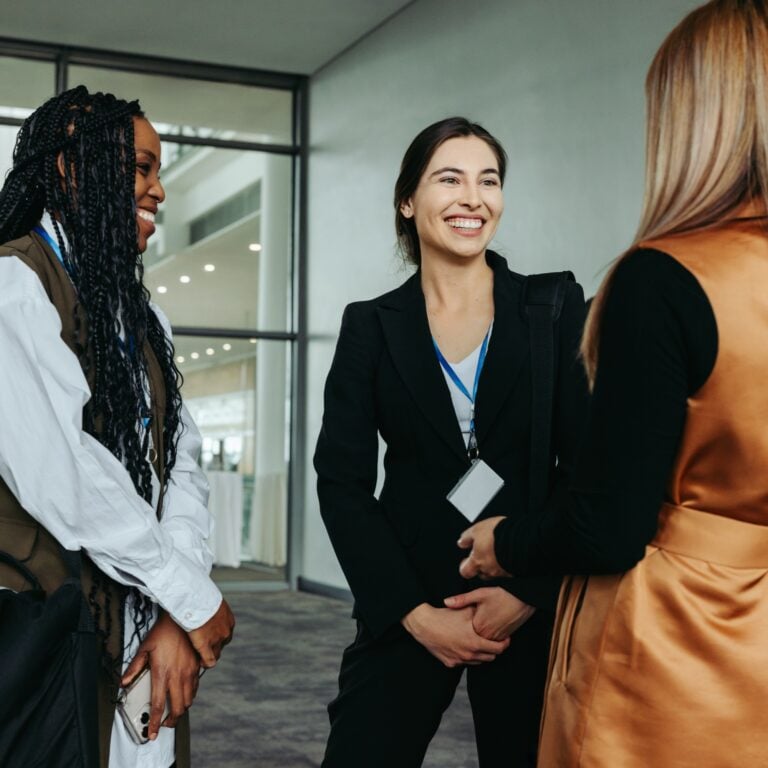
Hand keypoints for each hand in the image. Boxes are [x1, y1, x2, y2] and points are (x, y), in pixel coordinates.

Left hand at [121, 611, 200, 739]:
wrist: (183, 618)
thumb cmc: (163, 632)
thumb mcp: (145, 648)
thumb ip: (134, 667)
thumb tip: (123, 682)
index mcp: (162, 674)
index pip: (158, 706)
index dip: (155, 723)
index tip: (152, 733)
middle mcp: (178, 676)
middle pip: (178, 708)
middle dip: (171, 721)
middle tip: (164, 724)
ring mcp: (189, 672)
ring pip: (189, 700)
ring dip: (181, 709)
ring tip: (173, 710)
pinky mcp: (197, 666)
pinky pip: (195, 688)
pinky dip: (190, 696)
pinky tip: (183, 694)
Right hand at [186, 598, 234, 667]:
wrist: (196, 598)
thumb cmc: (200, 596)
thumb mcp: (211, 600)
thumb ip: (210, 608)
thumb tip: (203, 606)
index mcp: (228, 620)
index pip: (225, 633)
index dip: (216, 637)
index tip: (209, 638)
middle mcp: (226, 631)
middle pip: (222, 644)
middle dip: (214, 646)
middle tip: (203, 647)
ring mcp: (217, 639)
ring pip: (216, 653)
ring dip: (209, 655)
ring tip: (200, 656)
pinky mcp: (206, 646)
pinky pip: (209, 660)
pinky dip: (206, 663)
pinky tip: (200, 662)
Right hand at [400, 602, 509, 667]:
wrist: (424, 625)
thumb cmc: (445, 617)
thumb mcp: (465, 611)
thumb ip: (480, 613)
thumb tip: (491, 611)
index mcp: (475, 643)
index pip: (498, 649)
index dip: (505, 644)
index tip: (506, 639)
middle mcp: (469, 655)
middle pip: (490, 658)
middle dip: (494, 649)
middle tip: (493, 640)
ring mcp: (459, 661)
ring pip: (478, 662)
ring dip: (481, 654)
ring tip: (479, 643)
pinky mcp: (450, 663)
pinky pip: (464, 663)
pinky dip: (467, 657)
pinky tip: (464, 646)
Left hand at [444, 588, 534, 640]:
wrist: (523, 599)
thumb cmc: (502, 595)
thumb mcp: (479, 594)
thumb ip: (461, 600)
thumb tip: (446, 602)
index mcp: (478, 626)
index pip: (464, 635)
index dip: (459, 629)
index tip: (455, 625)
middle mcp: (487, 636)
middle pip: (473, 642)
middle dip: (468, 637)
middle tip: (464, 628)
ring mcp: (497, 638)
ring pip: (484, 643)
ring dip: (480, 638)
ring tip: (477, 626)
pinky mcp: (505, 637)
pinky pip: (493, 642)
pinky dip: (489, 637)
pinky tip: (488, 625)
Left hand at [457, 516, 511, 579]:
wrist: (522, 538)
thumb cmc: (498, 534)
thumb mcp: (477, 529)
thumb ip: (467, 537)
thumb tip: (461, 543)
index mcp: (477, 561)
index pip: (465, 572)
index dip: (464, 566)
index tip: (466, 560)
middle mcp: (489, 570)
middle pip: (480, 573)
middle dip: (480, 565)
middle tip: (482, 554)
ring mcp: (502, 571)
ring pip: (494, 572)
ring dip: (494, 564)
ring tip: (496, 551)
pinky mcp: (514, 570)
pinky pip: (507, 569)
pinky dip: (505, 563)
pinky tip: (507, 553)